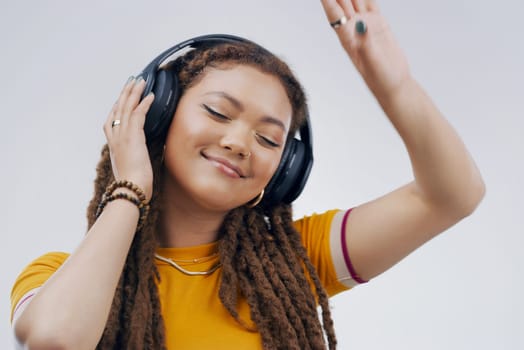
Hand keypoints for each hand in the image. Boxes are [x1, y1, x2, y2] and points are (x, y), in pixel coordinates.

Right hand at [103, 77, 154, 200]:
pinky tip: (150, 96)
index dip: (119, 104)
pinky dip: (144, 104)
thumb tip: (137, 155)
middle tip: (133, 80)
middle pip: (118, 108)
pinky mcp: (133, 137)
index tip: (124, 95)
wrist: (130, 189)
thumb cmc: (133, 183)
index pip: (112, 119)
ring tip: (141, 81)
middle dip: (126, 93)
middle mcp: (115, 137)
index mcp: (113, 144)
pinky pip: (138, 115)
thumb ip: (131, 156)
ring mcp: (122, 136)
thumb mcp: (129, 166)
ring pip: (127, 108)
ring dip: (134, 93)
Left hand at [321, 0, 411, 97]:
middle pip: (342, 1)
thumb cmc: (380, 79)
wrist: (393, 85)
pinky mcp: (378, 24)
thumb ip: (366, 43)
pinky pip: (371, 2)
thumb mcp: (373, 63)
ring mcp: (365, 24)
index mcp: (347, 38)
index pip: (334, 13)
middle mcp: (353, 28)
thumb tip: (361, 25)